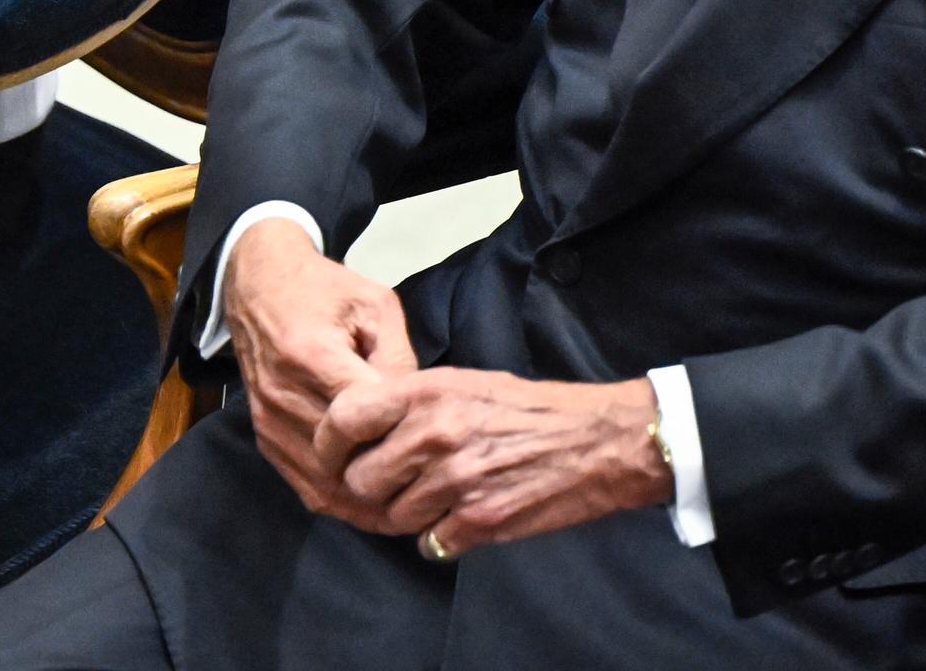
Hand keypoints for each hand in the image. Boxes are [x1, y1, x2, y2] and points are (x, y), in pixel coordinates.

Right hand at [219, 215, 420, 527]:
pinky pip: (303, 483)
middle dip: (388, 475)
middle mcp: (282, 393)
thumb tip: (417, 415)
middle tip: (432, 489)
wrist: (258, 286)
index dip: (401, 436)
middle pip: (343, 456)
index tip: (435, 448)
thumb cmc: (323, 289)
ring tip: (409, 506)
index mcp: (310, 353)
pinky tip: (372, 505)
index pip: (362, 416)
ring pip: (324, 480)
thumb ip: (398, 358)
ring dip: (365, 499)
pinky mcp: (263, 435)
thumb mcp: (375, 305)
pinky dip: (340, 500)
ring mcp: (268, 419)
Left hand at [322, 368, 670, 555]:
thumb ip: (408, 401)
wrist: (595, 442)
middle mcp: (434, 434)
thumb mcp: (461, 382)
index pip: (344, 417)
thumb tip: (357, 426)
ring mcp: (455, 480)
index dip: (330, 441)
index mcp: (425, 392)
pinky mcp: (479, 519)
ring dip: (408, 514)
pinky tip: (460, 518)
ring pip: (393, 515)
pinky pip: (430, 542)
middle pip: (360, 478)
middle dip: (371, 487)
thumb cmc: (527, 409)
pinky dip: (440, 537)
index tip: (335, 454)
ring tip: (436, 498)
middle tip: (394, 483)